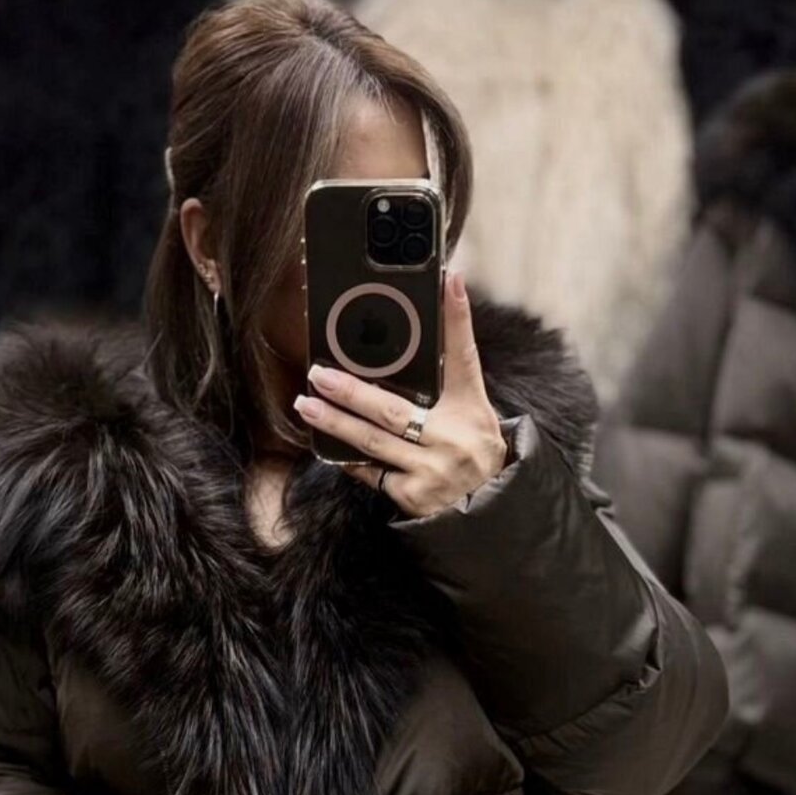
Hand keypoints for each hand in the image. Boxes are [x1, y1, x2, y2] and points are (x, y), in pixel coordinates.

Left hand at [293, 270, 507, 517]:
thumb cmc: (473, 455)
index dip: (458, 319)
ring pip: (372, 442)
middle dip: (351, 390)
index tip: (449, 280)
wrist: (488, 514)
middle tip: (318, 373)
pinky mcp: (412, 497)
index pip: (464, 357)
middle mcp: (453, 440)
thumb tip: (420, 338)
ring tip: (307, 404)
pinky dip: (348, 458)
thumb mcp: (473, 415)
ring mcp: (431, 471)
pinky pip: (370, 472)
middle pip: (393, 409)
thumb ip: (447, 382)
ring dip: (335, 422)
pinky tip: (326, 444)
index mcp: (472, 411)